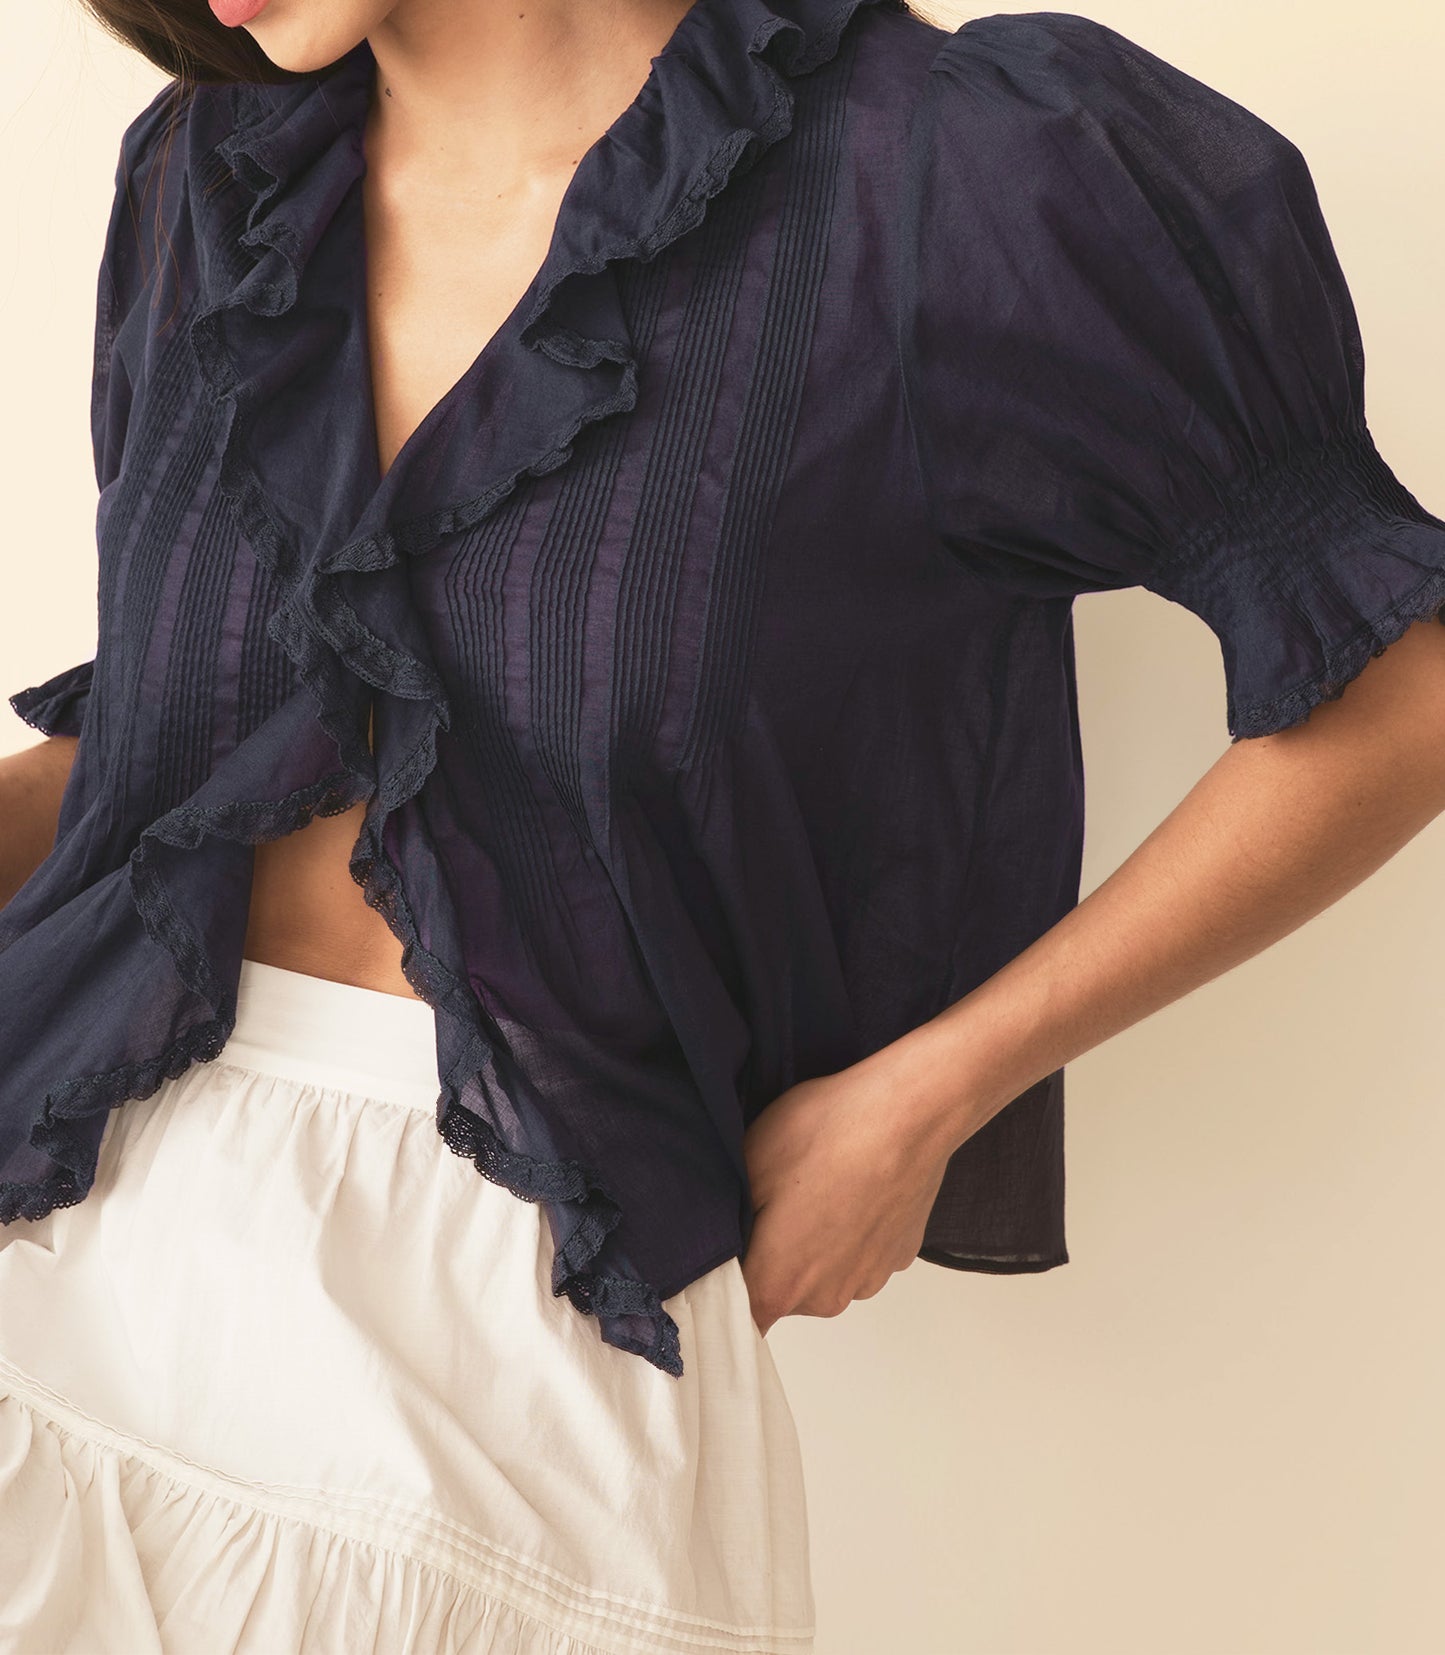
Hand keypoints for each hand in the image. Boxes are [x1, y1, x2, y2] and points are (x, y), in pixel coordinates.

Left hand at [738, 1050, 965, 1337]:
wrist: (909, 1113)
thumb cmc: (826, 1133)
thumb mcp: (748, 1160)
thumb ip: (726, 1220)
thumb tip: (718, 1244)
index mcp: (780, 1283)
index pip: (738, 1312)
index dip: (726, 1284)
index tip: (725, 1250)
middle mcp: (826, 1297)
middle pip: (780, 1290)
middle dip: (770, 1252)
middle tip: (774, 1196)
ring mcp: (868, 1278)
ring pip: (823, 1271)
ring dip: (814, 1240)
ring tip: (819, 1184)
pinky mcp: (899, 1256)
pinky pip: (860, 1252)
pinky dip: (851, 1229)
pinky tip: (853, 1185)